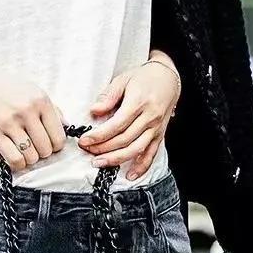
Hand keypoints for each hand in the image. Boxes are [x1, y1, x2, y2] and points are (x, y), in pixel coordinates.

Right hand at [0, 55, 67, 173]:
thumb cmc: (2, 85)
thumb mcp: (31, 89)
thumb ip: (51, 108)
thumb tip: (66, 126)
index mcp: (41, 100)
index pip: (59, 136)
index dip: (55, 145)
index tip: (47, 143)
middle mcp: (27, 111)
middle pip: (46, 149)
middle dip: (42, 153)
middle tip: (33, 147)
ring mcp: (10, 122)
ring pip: (31, 156)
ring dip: (29, 158)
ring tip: (23, 150)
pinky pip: (14, 159)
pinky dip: (17, 163)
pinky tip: (14, 156)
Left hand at [79, 59, 180, 179]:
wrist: (168, 78)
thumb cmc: (144, 78)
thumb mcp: (123, 79)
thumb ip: (108, 96)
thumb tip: (94, 111)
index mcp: (138, 102)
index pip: (116, 124)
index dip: (99, 135)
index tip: (85, 140)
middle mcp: (149, 117)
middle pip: (124, 139)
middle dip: (103, 148)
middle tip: (88, 151)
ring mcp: (156, 128)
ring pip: (136, 149)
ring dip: (117, 159)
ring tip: (100, 163)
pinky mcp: (160, 134)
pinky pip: (152, 153)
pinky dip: (142, 166)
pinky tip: (130, 175)